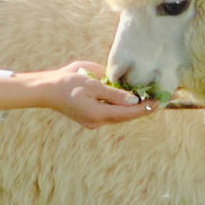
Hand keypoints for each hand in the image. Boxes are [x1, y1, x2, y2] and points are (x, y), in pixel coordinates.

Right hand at [0, 64, 154, 126]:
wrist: (45, 90)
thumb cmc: (66, 83)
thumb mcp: (91, 84)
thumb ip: (113, 93)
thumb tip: (133, 99)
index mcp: (99, 114)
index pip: (129, 113)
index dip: (145, 107)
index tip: (159, 101)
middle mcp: (97, 122)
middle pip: (125, 116)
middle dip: (141, 108)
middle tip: (157, 99)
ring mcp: (92, 121)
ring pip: (118, 115)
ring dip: (130, 108)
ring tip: (146, 99)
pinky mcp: (88, 117)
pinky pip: (109, 113)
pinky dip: (119, 106)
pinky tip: (125, 99)